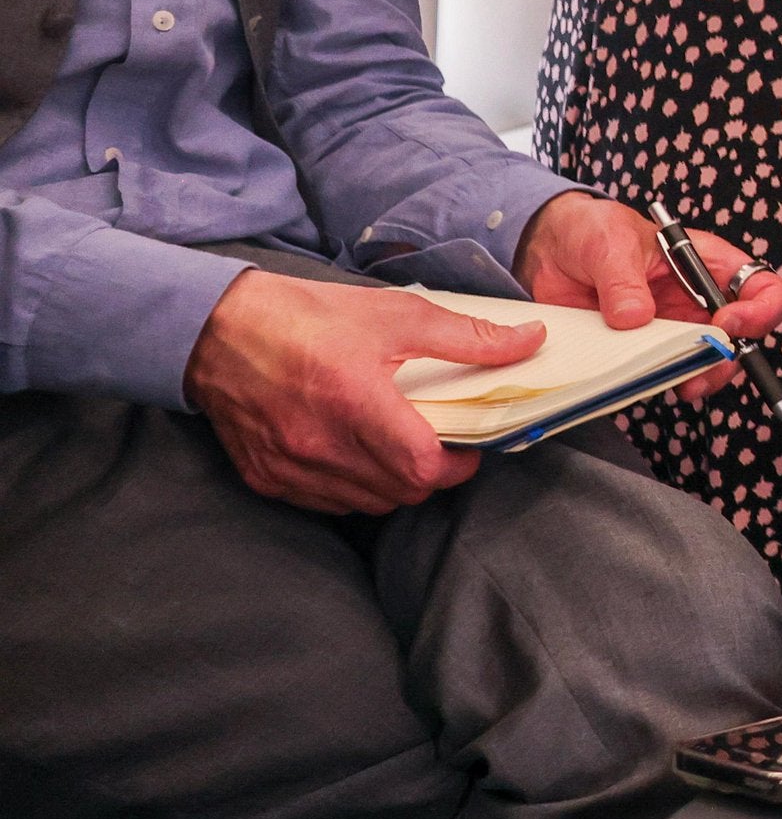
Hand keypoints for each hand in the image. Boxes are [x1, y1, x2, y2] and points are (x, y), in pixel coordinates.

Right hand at [183, 270, 541, 514]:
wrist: (214, 330)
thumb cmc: (305, 317)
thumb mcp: (394, 314)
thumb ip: (466, 337)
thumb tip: (529, 341)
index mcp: (353, 402)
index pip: (422, 468)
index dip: (458, 465)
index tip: (468, 447)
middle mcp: (318, 444)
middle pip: (401, 492)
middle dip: (432, 475)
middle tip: (438, 445)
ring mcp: (288, 466)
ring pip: (367, 504)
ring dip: (394, 485)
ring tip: (398, 449)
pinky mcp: (265, 476)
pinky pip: (326, 503)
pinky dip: (353, 488)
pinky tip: (357, 456)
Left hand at [515, 191, 781, 411]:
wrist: (551, 251)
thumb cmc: (592, 230)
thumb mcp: (608, 244)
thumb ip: (623, 280)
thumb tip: (635, 318)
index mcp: (707, 263)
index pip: (763, 287)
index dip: (760, 310)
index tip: (727, 323)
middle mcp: (699, 299)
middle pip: (743, 336)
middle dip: (730, 357)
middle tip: (701, 366)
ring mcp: (674, 327)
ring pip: (709, 362)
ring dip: (701, 377)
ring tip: (683, 386)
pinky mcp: (644, 349)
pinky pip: (665, 373)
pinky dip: (662, 383)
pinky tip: (650, 384)